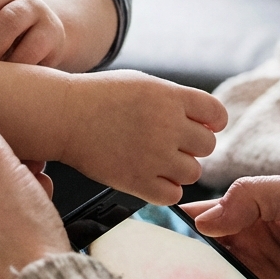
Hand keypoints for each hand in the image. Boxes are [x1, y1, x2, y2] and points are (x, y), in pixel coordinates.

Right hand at [59, 70, 226, 205]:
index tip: (197, 126)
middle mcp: (167, 126)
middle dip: (190, 145)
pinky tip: (148, 176)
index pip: (216, 115)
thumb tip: (208, 122)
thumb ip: (177, 100)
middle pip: (207, 146)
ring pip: (193, 172)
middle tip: (166, 142)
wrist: (63, 115)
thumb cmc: (99, 96)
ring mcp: (153, 156)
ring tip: (154, 159)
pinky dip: (164, 188)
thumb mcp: (144, 83)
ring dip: (178, 168)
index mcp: (170, 97)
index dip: (210, 122)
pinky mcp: (138, 181)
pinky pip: (173, 194)